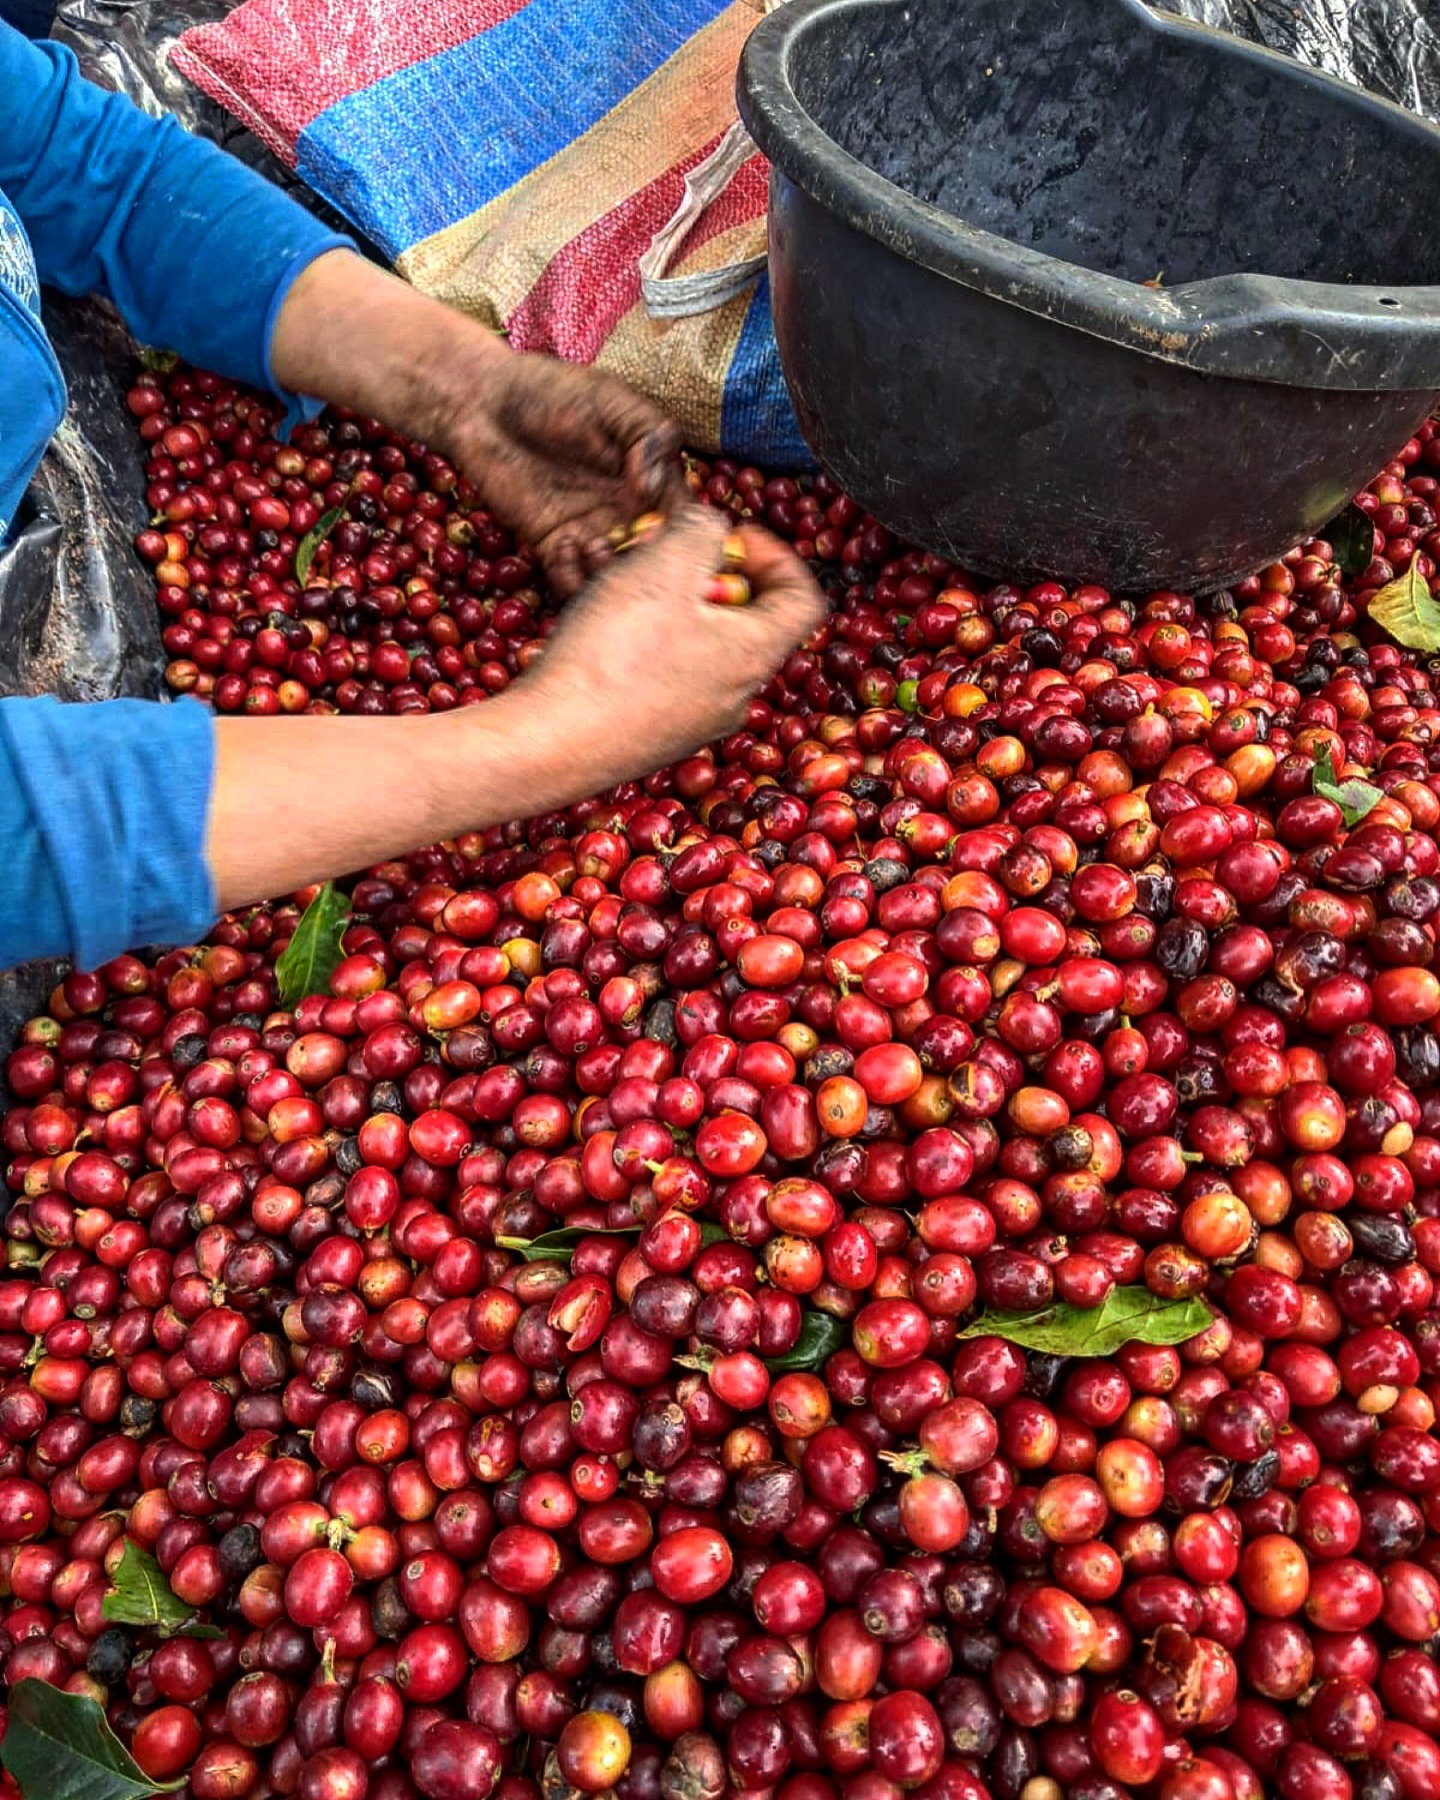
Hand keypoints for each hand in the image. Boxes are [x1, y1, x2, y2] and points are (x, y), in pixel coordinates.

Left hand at [270, 254, 686, 594]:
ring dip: (613, 575)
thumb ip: (648, 436)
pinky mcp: (554, 547)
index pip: (686, 519)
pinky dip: (576, 579)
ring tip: (593, 545)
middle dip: (651, 563)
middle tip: (633, 548)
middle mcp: (629, 513)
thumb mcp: (613, 401)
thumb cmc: (552, 391)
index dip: (689, 533)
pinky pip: (574, 582)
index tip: (674, 531)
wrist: (482, 403)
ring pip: (618, 577)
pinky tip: (566, 547)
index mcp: (654, 480)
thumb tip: (656, 487)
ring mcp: (593, 533)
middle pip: (657, 559)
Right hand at [507, 507, 827, 803]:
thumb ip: (702, 530)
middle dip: (705, 571)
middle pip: (745, 618)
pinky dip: (642, 636)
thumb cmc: (615, 653)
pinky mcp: (653, 735)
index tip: (727, 535)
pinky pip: (662, 671)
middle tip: (662, 551)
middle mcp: (736, 694)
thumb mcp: (665, 565)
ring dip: (666, 599)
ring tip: (621, 577)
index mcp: (756, 654)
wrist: (550, 743)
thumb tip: (713, 529)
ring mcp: (695, 721)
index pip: (803, 597)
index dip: (774, 553)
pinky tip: (599, 622)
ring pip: (696, 641)